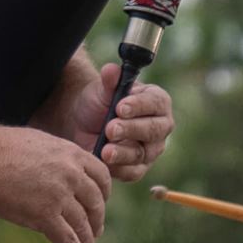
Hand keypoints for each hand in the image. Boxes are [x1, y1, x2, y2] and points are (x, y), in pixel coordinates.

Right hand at [0, 125, 113, 242]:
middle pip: (95, 202)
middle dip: (97, 219)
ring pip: (83, 224)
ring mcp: (60, 196)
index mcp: (70, 153)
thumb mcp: (38, 144)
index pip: (101, 176)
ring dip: (89, 241)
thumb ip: (56, 159)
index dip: (103, 193)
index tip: (100, 202)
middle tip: (96, 229)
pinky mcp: (46, 215)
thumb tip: (60, 174)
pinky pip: (69, 241)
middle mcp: (71, 174)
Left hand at [54, 64, 172, 182]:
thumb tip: (111, 70)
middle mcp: (160, 126)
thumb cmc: (98, 102)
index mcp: (156, 101)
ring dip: (123, 152)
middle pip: (153, 130)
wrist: (83, 124)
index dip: (139, 106)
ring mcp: (151, 149)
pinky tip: (105, 163)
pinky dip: (119, 169)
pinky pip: (133, 172)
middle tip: (110, 129)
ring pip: (142, 153)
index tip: (120, 107)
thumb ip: (108, 81)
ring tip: (105, 150)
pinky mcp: (140, 167)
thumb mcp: (100, 89)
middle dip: (131, 130)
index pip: (155, 103)